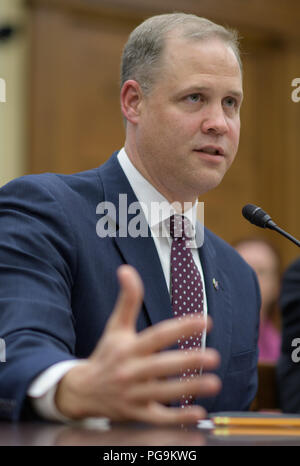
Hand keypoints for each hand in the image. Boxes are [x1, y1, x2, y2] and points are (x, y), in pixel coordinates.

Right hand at [55, 265, 220, 424]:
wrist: (82, 391)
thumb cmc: (106, 354)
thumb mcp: (115, 327)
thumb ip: (127, 300)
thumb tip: (126, 269)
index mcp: (128, 347)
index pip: (157, 335)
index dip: (181, 328)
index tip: (205, 322)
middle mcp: (130, 370)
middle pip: (161, 366)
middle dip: (187, 361)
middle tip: (213, 356)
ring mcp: (132, 394)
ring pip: (163, 393)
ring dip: (189, 389)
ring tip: (215, 382)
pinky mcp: (135, 414)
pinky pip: (158, 417)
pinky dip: (177, 418)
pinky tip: (198, 412)